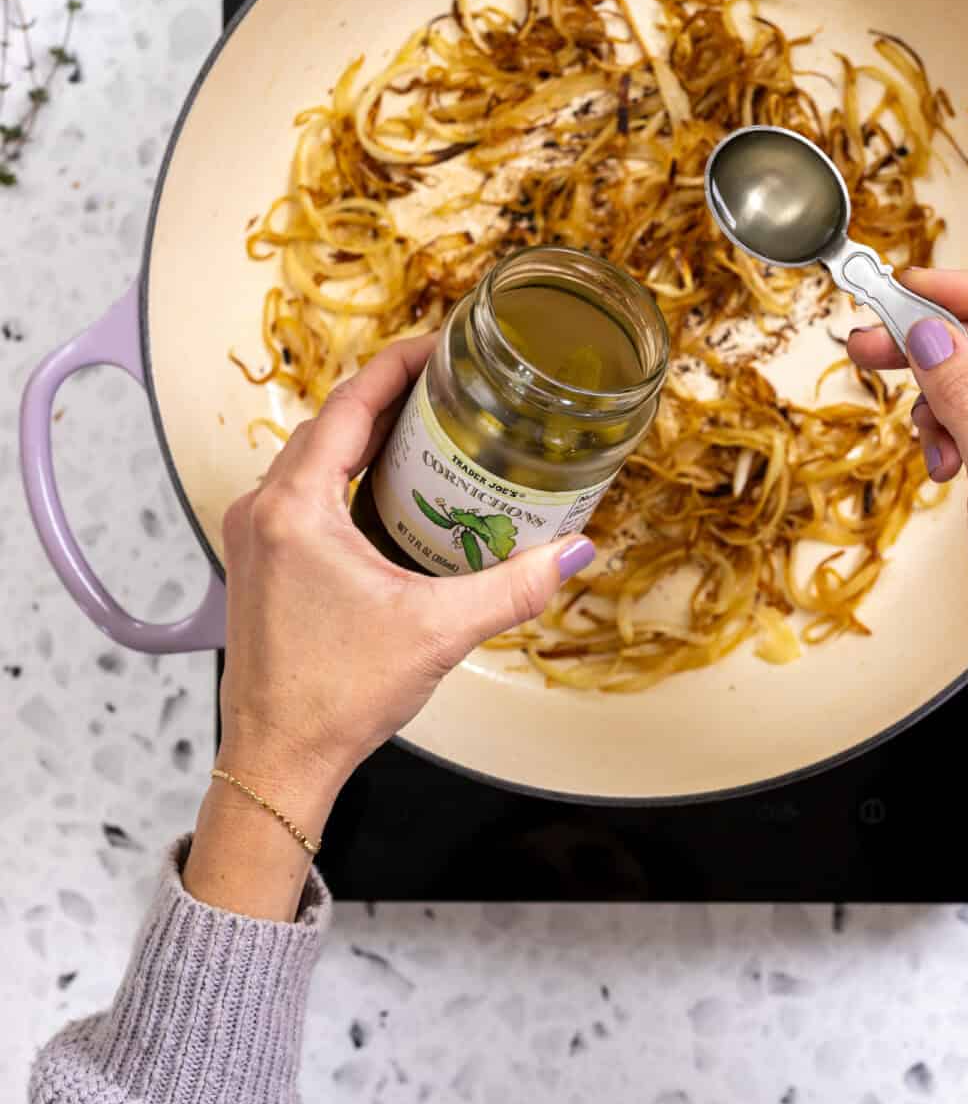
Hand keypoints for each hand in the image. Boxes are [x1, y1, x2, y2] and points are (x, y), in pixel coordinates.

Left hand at [184, 337, 591, 919]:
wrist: (278, 761)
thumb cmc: (337, 697)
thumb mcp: (437, 632)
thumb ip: (512, 587)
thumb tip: (576, 551)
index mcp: (295, 508)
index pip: (349, 405)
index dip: (398, 365)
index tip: (443, 343)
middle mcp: (264, 509)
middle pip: (331, 424)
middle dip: (389, 395)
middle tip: (451, 380)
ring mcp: (255, 536)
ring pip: (314, 458)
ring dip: (367, 436)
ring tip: (429, 423)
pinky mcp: (260, 562)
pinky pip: (304, 492)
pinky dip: (347, 475)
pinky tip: (391, 488)